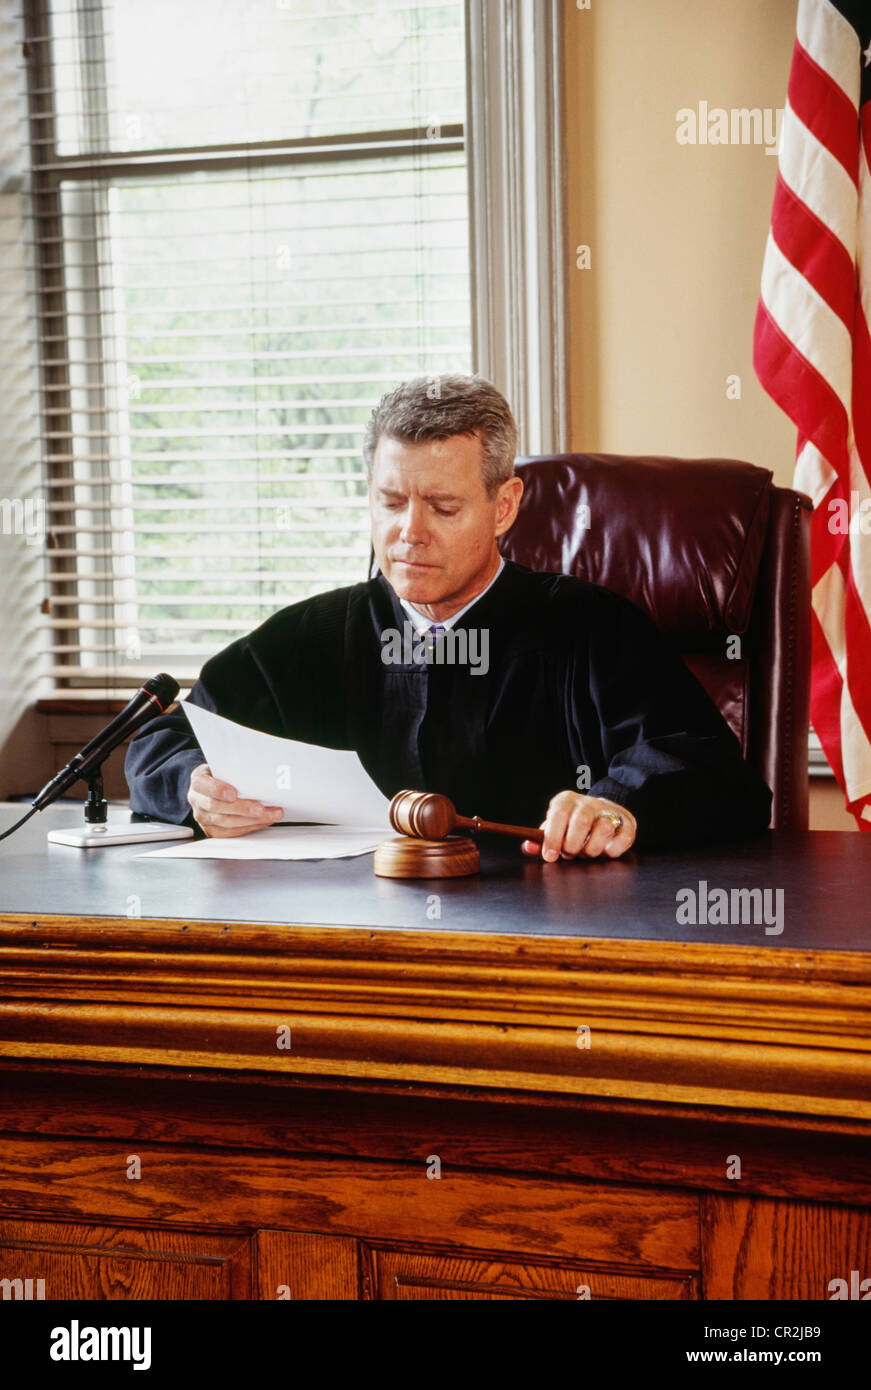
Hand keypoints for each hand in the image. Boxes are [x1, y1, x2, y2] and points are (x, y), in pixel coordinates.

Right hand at [186, 763, 283, 837]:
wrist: (212, 787)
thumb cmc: (221, 776)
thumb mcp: (223, 768)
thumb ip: (233, 771)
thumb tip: (257, 773)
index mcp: (198, 782)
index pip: (203, 786)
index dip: (218, 790)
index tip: (233, 793)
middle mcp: (197, 801)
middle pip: (217, 807)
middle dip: (242, 809)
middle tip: (261, 808)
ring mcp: (203, 817)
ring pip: (226, 822)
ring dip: (252, 820)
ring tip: (270, 815)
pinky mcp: (212, 830)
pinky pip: (231, 833)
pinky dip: (250, 827)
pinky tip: (263, 821)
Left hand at [521, 791, 635, 861]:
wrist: (603, 813)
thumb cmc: (572, 826)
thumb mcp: (555, 828)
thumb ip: (541, 839)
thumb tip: (528, 848)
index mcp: (566, 801)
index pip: (558, 814)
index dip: (553, 837)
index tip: (550, 856)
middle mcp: (588, 803)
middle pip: (581, 821)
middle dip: (573, 845)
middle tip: (571, 854)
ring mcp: (609, 811)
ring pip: (604, 828)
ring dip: (593, 848)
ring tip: (587, 852)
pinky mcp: (627, 823)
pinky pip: (623, 837)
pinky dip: (613, 850)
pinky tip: (605, 851)